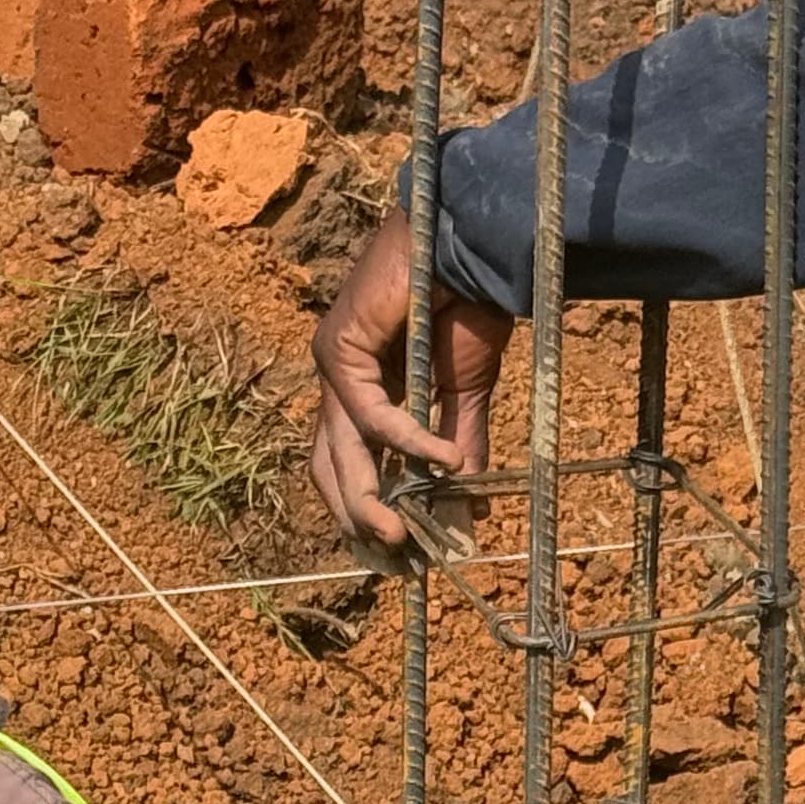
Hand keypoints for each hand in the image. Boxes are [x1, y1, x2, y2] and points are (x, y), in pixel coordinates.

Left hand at [310, 204, 515, 558]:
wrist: (473, 242)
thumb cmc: (469, 303)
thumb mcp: (465, 392)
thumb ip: (458, 446)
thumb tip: (463, 510)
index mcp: (363, 389)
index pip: (347, 463)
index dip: (366, 509)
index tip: (399, 553)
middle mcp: (338, 378)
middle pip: (331, 467)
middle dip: (358, 518)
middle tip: (394, 560)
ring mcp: (333, 362)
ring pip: (341, 450)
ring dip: (371, 498)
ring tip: (404, 535)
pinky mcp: (341, 346)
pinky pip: (373, 414)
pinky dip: (409, 442)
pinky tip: (442, 459)